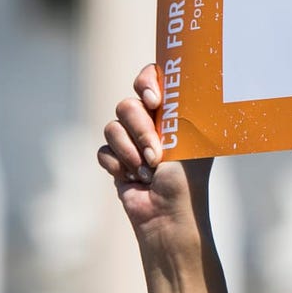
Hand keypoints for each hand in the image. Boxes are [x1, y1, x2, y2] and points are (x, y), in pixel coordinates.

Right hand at [96, 64, 211, 247]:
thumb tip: (173, 79)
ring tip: (147, 170)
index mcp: (173, 113)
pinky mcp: (116, 159)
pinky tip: (133, 179)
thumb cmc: (186, 177)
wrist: (167, 213)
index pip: (152, 79)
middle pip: (127, 104)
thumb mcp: (188, 137)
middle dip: (140, 129)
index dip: (146, 82)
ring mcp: (132, 141)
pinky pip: (103, 149)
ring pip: (112, 126)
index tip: (154, 100)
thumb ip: (176, 107)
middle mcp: (152, 123)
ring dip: (130, 151)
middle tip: (156, 153)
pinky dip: (118, 165)